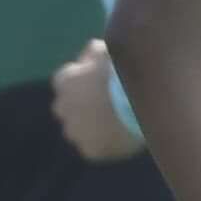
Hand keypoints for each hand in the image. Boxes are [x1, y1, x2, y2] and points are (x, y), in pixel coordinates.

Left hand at [49, 39, 139, 161]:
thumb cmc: (122, 70)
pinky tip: (122, 137)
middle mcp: (63, 108)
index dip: (81, 83)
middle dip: (81, 107)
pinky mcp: (90, 150)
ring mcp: (75, 131)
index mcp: (64, 81)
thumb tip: (91, 50)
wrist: (138, 99)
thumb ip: (95, 52)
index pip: (64, 82)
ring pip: (79, 131)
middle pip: (67, 109)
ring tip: (117, 123)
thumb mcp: (107, 50)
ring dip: (91, 128)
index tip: (97, 84)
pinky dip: (105, 145)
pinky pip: (95, 149)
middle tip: (107, 105)